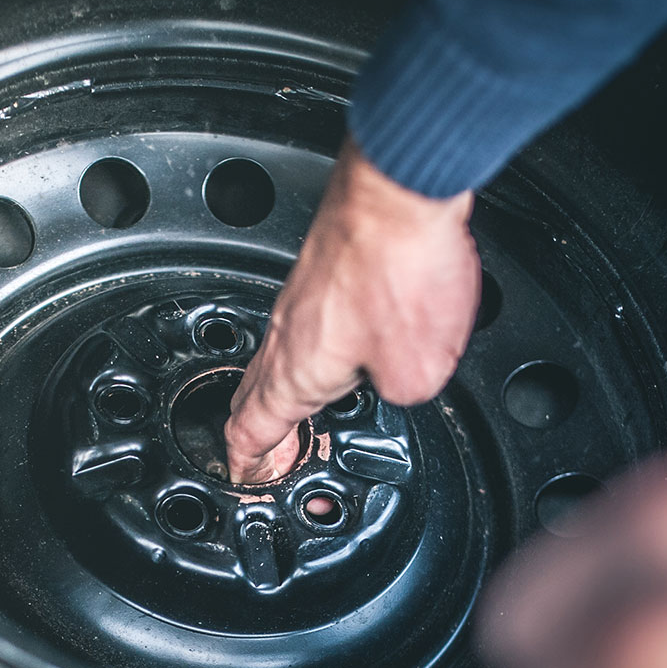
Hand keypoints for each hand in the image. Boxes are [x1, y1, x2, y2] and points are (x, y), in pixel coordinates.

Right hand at [224, 139, 479, 482]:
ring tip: (299, 414)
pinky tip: (337, 350)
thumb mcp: (419, 372)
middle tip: (267, 457)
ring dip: (284, 391)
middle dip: (258, 433)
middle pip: (253, 395)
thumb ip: (403, 394)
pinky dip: (310, 352)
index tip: (247, 480)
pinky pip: (305, 325)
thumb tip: (398, 383)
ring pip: (278, 357)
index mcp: (294, 372)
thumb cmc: (400, 267)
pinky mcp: (326, 269)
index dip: (247, 465)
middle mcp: (286, 334)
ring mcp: (301, 297)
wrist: (403, 187)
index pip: (250, 431)